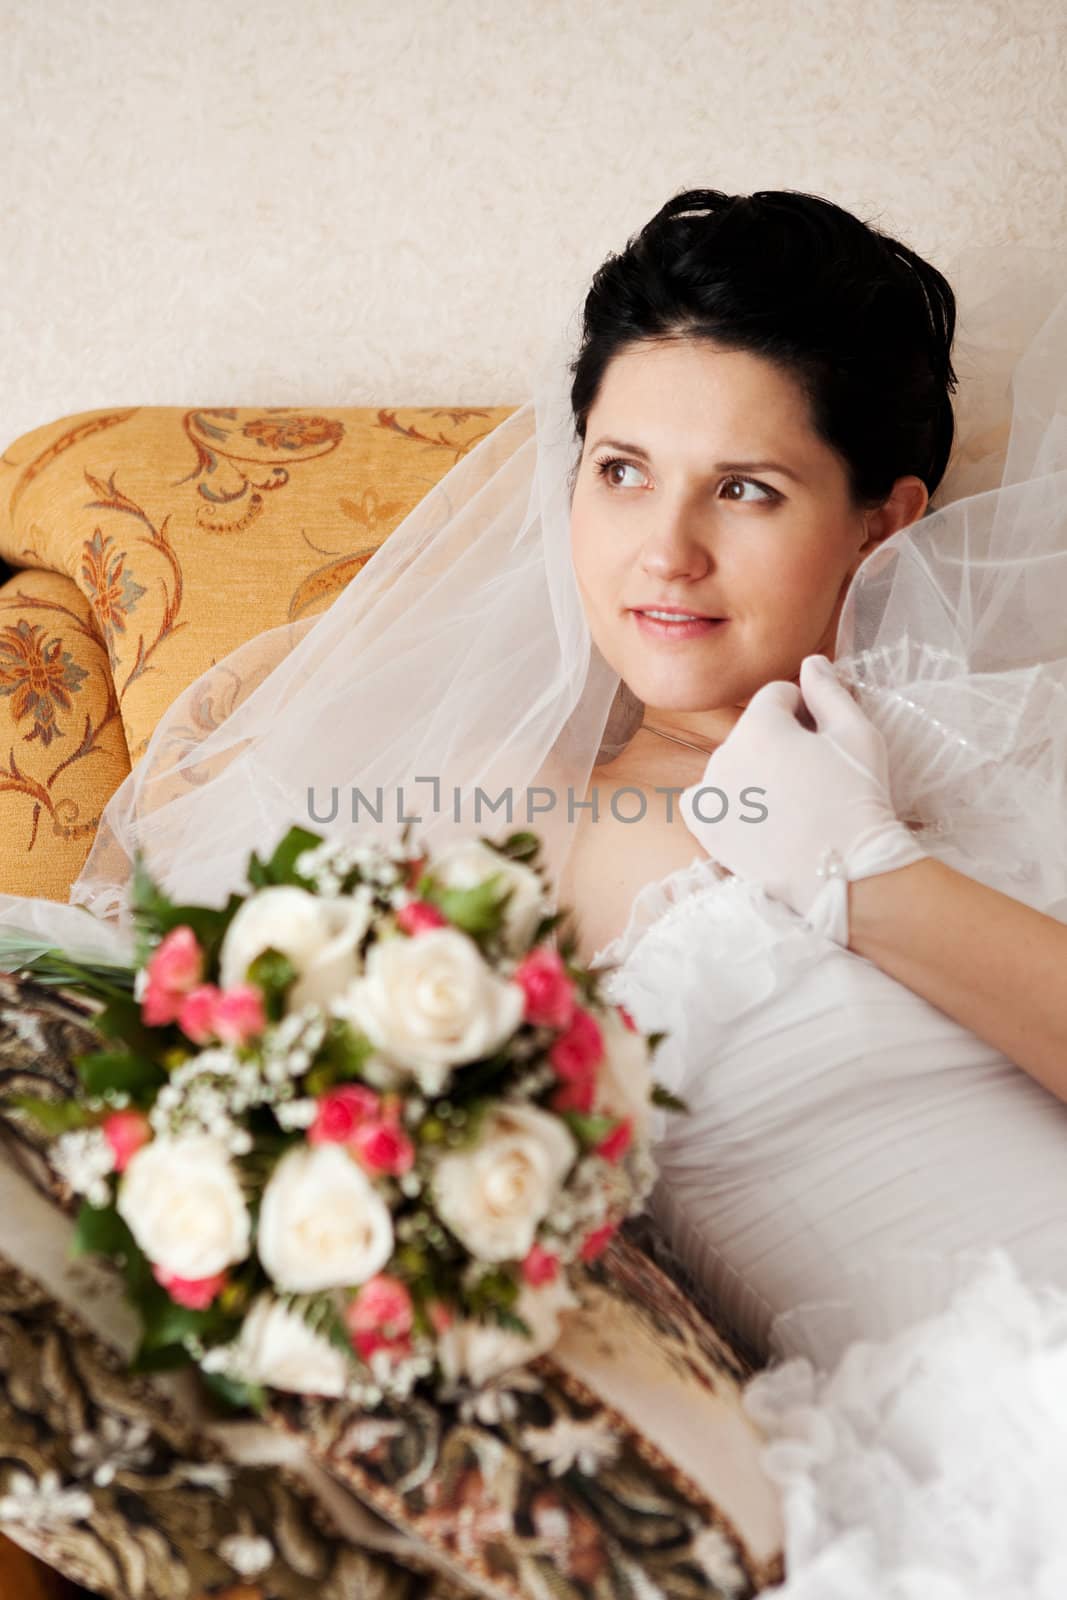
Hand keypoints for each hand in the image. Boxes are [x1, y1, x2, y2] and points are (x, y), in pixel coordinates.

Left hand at [678, 654, 926, 945]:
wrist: (843, 868)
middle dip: (780, 740)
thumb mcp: (857, 733)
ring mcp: (711, 793)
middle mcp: (724, 753)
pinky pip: (706, 799)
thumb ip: (829, 691)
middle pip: (753, 731)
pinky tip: (754, 813)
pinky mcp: (705, 828)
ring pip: (732, 764)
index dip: (805, 708)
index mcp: (758, 724)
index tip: (825, 734)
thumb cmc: (857, 796)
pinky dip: (725, 800)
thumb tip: (811, 662)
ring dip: (754, 770)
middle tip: (814, 773)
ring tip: (791, 800)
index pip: (776, 696)